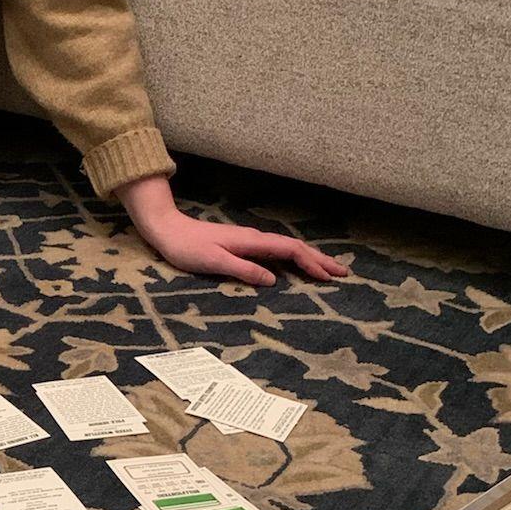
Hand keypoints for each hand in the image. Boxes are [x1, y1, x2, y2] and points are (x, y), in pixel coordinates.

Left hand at [119, 175, 348, 285]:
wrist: (167, 229)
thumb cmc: (186, 248)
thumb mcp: (213, 262)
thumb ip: (242, 270)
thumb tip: (273, 279)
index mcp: (251, 242)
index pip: (290, 251)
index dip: (312, 263)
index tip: (330, 277)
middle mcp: (254, 238)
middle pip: (295, 247)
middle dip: (320, 260)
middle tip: (344, 273)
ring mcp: (249, 240)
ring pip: (287, 248)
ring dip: (309, 258)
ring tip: (328, 270)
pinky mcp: (242, 244)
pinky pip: (275, 250)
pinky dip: (292, 257)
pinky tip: (296, 264)